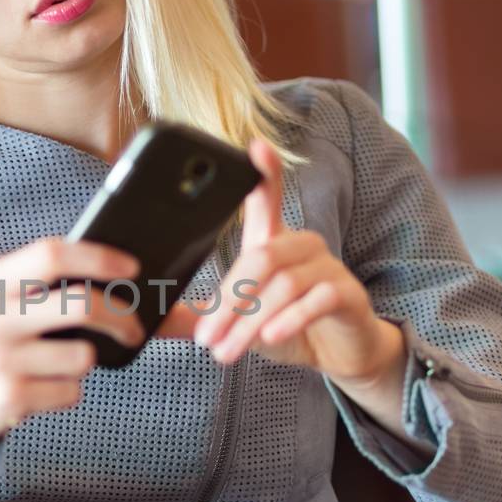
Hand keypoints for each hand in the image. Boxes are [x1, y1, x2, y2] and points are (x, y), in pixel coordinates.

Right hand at [0, 237, 144, 450]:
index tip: (133, 269)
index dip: (98, 258)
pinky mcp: (7, 397)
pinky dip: (68, 392)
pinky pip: (70, 391)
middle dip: (121, 318)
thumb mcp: (11, 305)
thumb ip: (68, 292)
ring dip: (85, 363)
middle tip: (135, 332)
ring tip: (56, 364)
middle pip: (79, 304)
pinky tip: (41, 388)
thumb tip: (179, 308)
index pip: (51, 254)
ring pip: (82, 356)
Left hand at [184, 137, 395, 386]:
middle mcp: (302, 246)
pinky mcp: (347, 294)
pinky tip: (271, 338)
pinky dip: (290, 320)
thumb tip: (154, 320)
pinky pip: (317, 299)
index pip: (268, 199)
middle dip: (228, 301)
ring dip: (250, 322)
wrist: (337, 353)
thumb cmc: (287, 326)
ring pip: (284, 283)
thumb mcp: (239, 322)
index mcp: (273, 242)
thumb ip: (201, 318)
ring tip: (226, 352)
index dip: (265, 173)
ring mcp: (328, 267)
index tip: (255, 147)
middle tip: (205, 338)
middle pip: (261, 257)